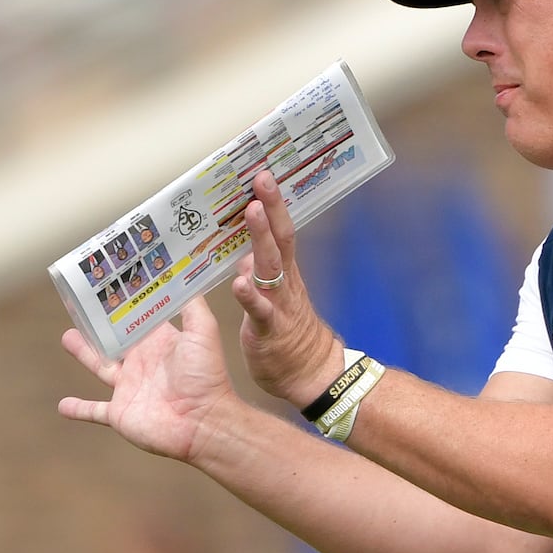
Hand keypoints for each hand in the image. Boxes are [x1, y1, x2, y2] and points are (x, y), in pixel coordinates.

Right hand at [59, 296, 238, 464]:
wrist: (203, 423)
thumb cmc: (206, 377)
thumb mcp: (203, 332)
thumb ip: (192, 306)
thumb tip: (184, 278)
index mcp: (158, 343)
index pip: (136, 319)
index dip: (122, 305)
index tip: (106, 285)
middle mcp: (142, 363)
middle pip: (112, 340)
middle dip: (96, 325)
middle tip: (77, 305)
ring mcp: (129, 389)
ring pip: (99, 366)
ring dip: (83, 353)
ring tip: (67, 337)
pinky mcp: (119, 413)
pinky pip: (93, 411)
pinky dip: (79, 409)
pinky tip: (63, 406)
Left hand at [231, 170, 343, 404]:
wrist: (313, 377)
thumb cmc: (290, 340)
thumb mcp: (273, 301)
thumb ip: (261, 277)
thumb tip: (243, 256)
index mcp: (284, 277)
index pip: (279, 233)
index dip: (271, 205)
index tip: (261, 176)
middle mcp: (284, 285)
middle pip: (280, 240)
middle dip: (271, 207)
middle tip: (261, 178)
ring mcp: (279, 306)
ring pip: (271, 267)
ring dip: (261, 238)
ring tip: (251, 212)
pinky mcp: (270, 331)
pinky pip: (261, 311)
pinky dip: (250, 295)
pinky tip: (239, 282)